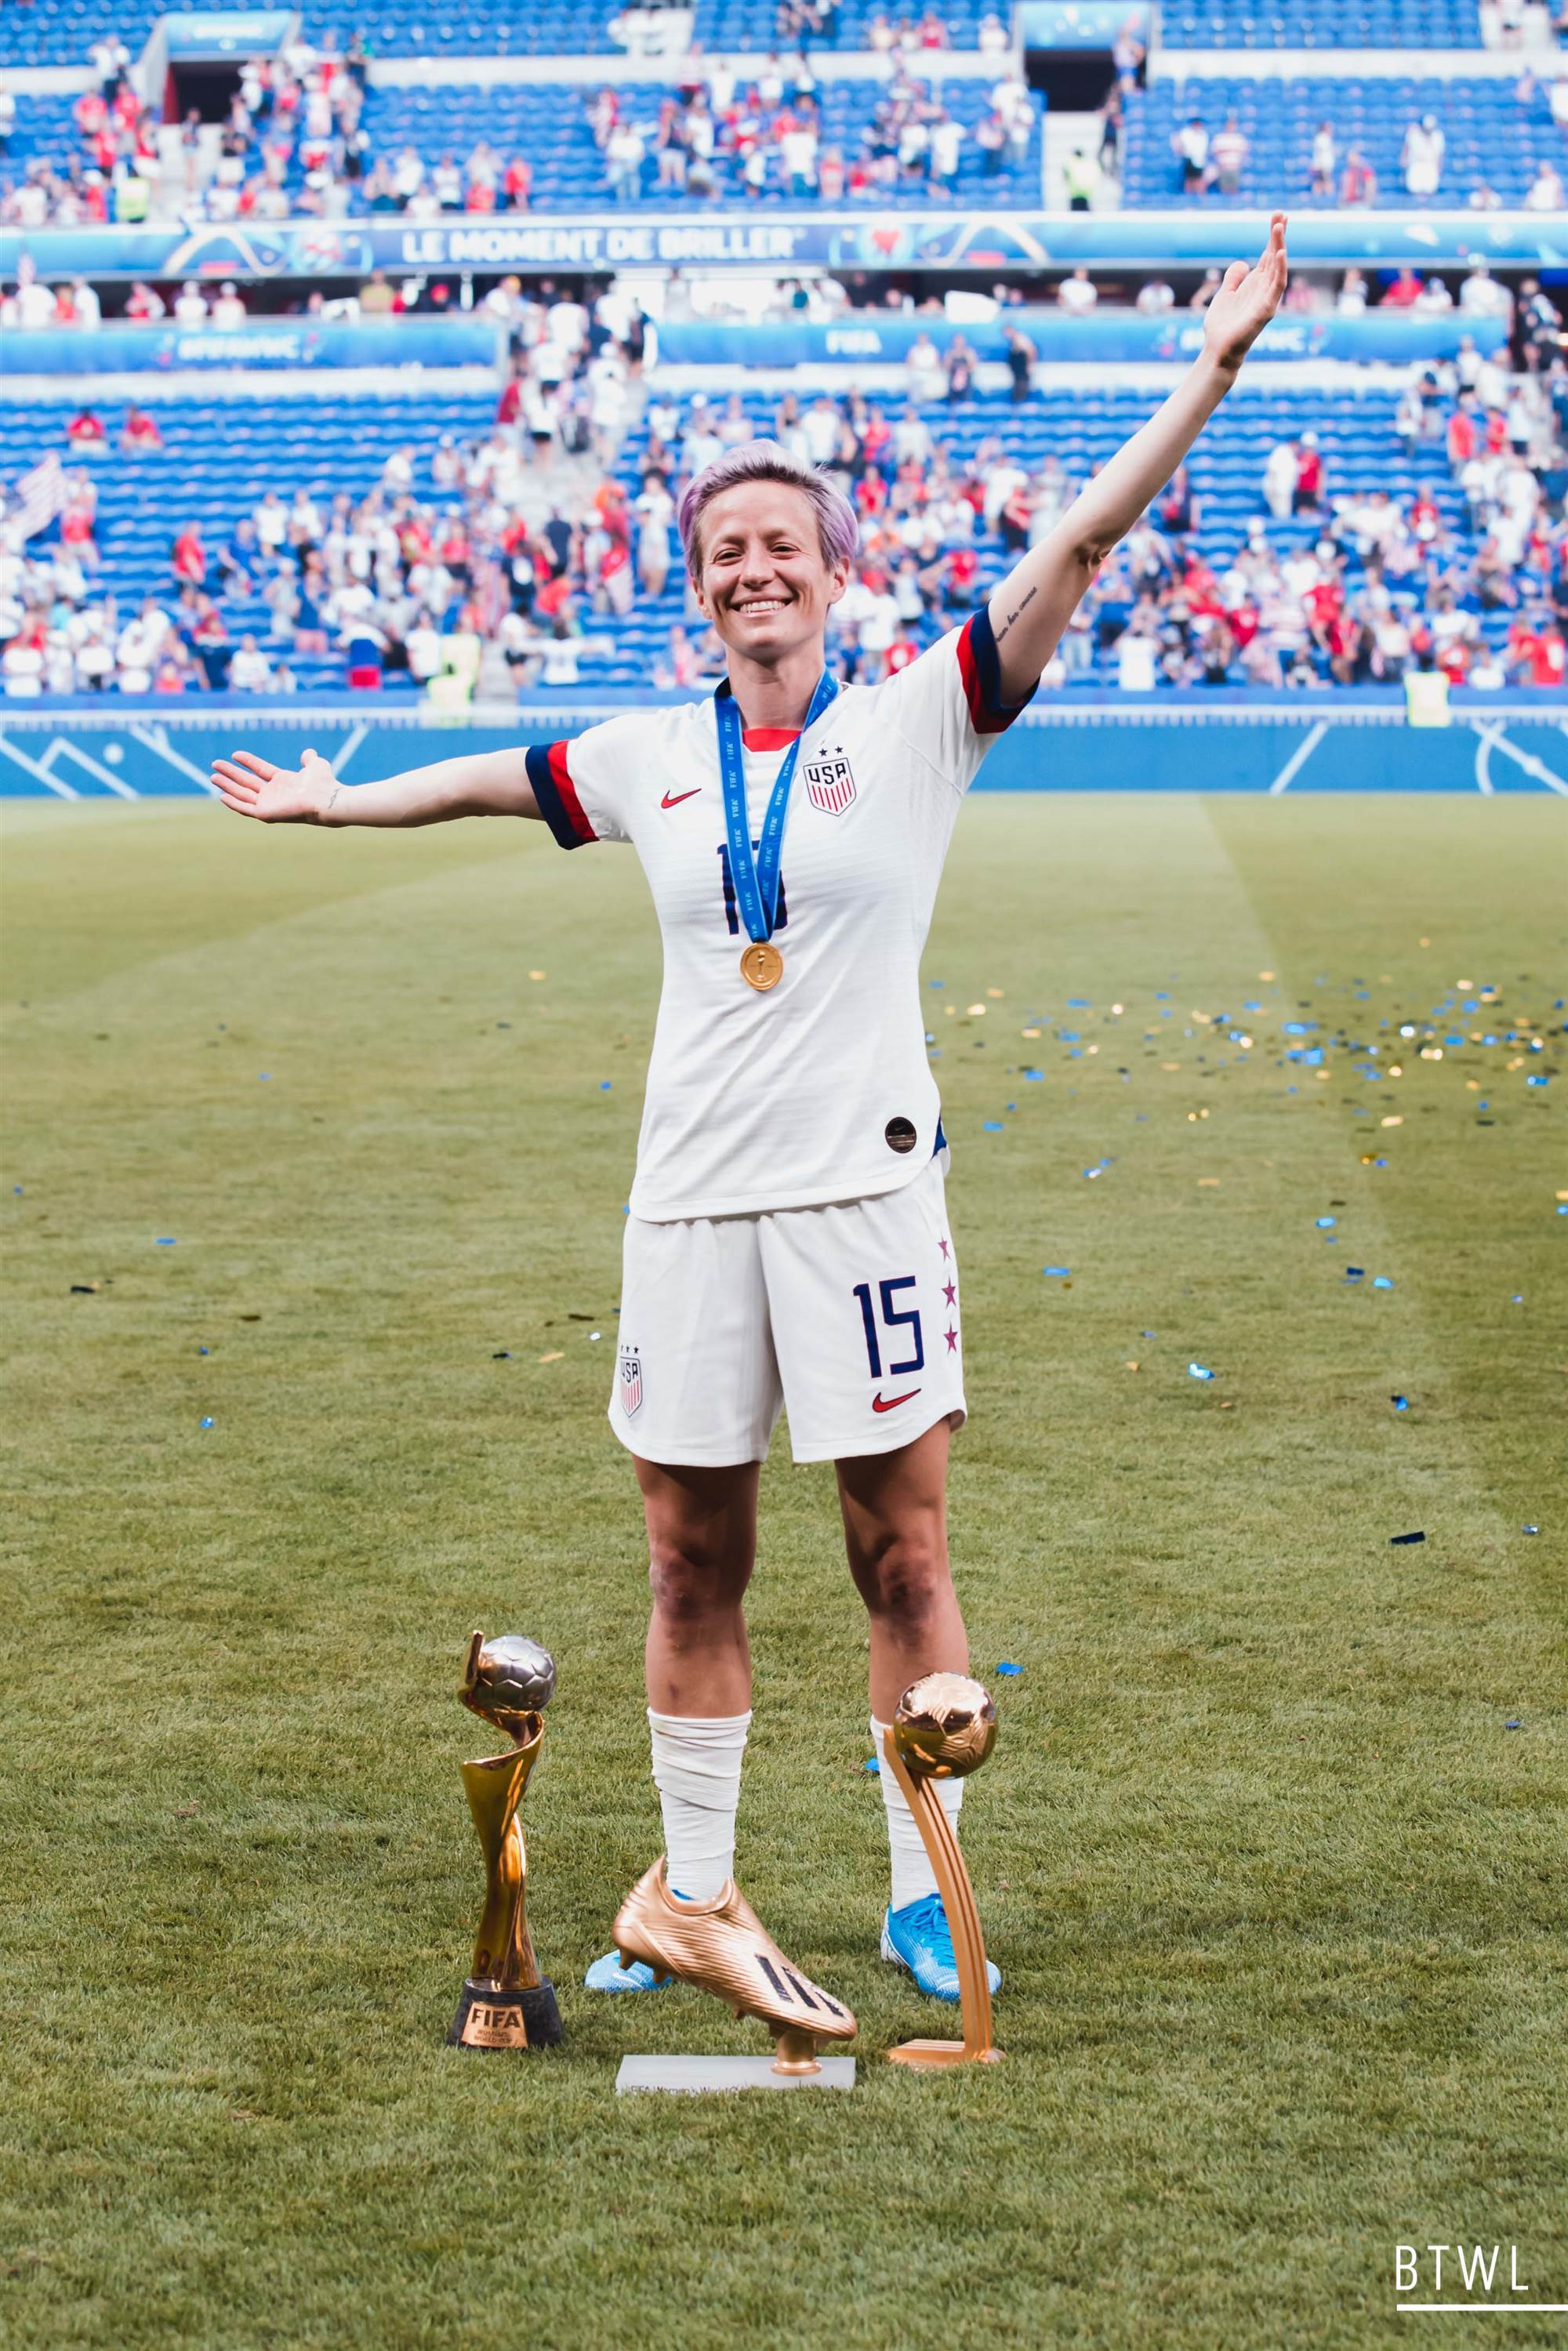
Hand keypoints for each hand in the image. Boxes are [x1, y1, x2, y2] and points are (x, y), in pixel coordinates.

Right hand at [210, 745, 340, 822]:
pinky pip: (245, 808)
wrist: (325, 799)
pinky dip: (233, 803)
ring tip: (213, 776)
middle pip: (247, 781)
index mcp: (283, 782)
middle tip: (214, 764)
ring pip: (242, 793)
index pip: (260, 770)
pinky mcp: (266, 813)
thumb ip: (309, 759)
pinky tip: (222, 796)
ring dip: (227, 785)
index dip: (248, 761)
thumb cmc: (324, 784)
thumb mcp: (315, 765)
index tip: (235, 754)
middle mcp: (274, 793)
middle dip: (230, 773)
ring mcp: (269, 804)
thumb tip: (308, 752)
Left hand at [1202, 212, 1288, 373]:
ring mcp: (1267, 299)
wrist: (1218, 350)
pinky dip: (1281, 270)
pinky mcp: (1266, 310)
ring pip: (1277, 267)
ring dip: (1280, 246)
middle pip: (1274, 256)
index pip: (1267, 255)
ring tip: (1280, 226)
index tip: (1278, 216)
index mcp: (1255, 284)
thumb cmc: (1222, 326)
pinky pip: (1277, 286)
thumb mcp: (1225, 295)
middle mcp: (1264, 289)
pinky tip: (1281, 253)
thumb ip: (1233, 279)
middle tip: (1282, 214)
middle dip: (1279, 235)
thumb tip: (1242, 263)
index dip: (1273, 236)